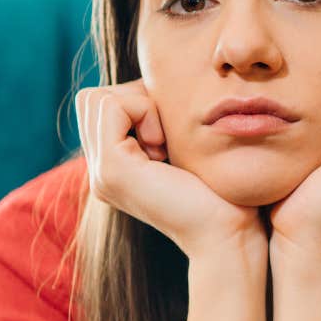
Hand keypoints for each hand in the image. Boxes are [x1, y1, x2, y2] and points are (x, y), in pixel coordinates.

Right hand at [77, 81, 265, 261]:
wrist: (228, 235)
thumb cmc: (223, 194)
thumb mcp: (184, 148)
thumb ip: (161, 124)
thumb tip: (154, 85)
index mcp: (114, 169)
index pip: (100, 106)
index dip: (138, 102)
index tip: (170, 137)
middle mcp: (99, 173)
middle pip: (91, 100)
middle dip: (133, 101)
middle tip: (165, 136)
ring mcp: (100, 173)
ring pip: (96, 99)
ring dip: (138, 106)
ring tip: (165, 144)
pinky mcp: (111, 168)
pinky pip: (112, 106)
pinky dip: (143, 111)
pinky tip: (164, 146)